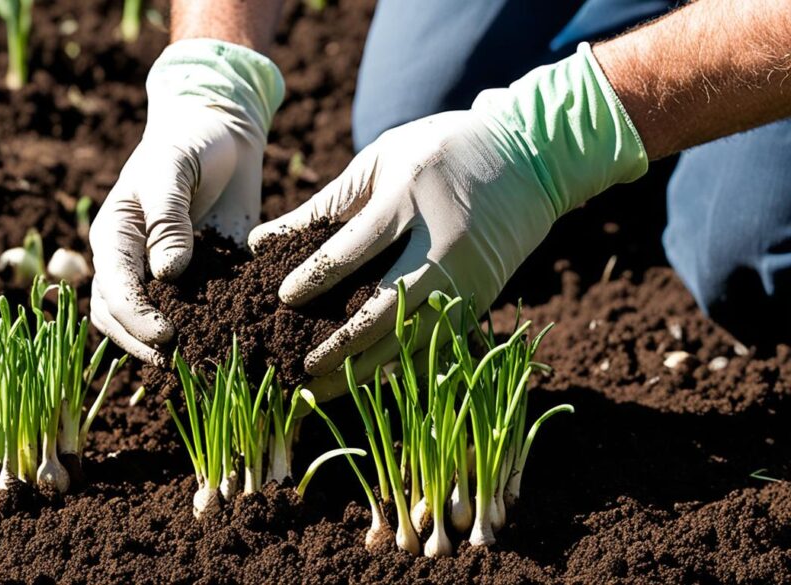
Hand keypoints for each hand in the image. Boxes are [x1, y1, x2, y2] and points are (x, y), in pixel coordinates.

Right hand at [89, 39, 283, 365]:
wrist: (222, 134)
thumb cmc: (190, 143)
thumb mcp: (174, 169)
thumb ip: (168, 219)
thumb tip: (168, 273)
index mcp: (116, 236)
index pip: (113, 289)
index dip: (135, 318)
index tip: (165, 335)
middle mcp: (132, 263)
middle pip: (118, 319)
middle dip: (143, 344)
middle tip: (181, 360)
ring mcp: (161, 276)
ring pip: (146, 325)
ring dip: (166, 348)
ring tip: (199, 363)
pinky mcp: (197, 282)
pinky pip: (192, 316)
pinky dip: (202, 333)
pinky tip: (226, 346)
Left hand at [250, 43, 646, 399]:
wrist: (529, 157)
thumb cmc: (439, 150)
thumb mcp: (381, 159)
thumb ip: (324, 204)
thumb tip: (262, 242)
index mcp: (408, 198)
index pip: (352, 250)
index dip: (315, 278)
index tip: (284, 299)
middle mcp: (441, 243)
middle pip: (384, 308)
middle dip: (341, 344)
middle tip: (303, 366)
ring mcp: (466, 275)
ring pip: (413, 337)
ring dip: (368, 368)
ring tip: (327, 387)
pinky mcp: (481, 297)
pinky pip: (438, 342)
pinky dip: (403, 364)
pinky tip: (369, 379)